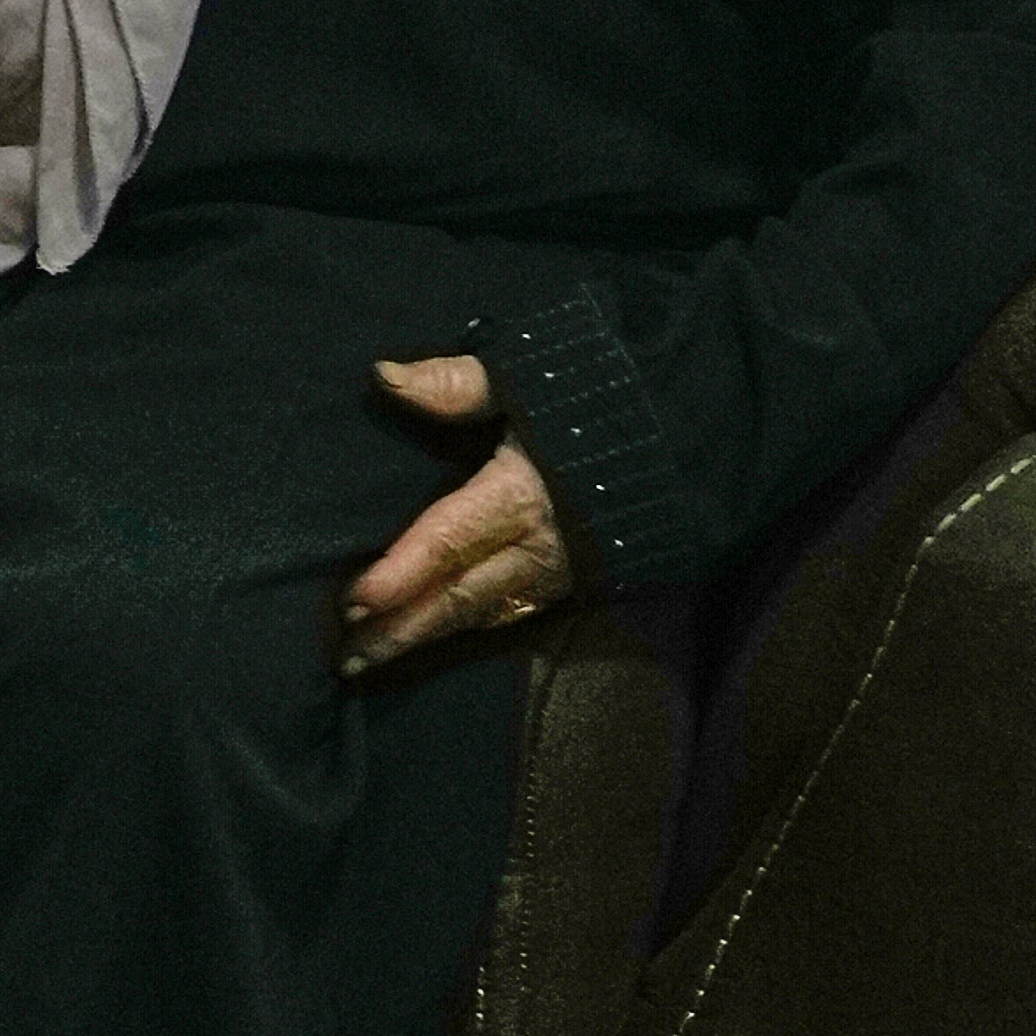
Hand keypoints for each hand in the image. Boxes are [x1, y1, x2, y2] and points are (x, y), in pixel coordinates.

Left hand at [342, 354, 579, 678]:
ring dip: (426, 635)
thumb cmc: (600, 400)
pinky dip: (467, 626)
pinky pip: (511, 611)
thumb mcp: (529, 378)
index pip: (449, 539)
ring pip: (482, 612)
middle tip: (344, 656)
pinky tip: (433, 636)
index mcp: (520, 493)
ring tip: (369, 659)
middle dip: (401, 626)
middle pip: (458, 593)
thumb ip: (457, 383)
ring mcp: (559, 570)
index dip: (402, 573)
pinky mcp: (576, 581)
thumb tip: (383, 377)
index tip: (354, 601)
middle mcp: (539, 544)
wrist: (690, 435)